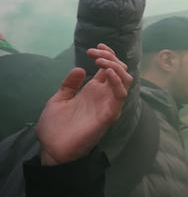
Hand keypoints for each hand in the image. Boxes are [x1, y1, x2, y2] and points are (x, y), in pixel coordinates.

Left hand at [36, 43, 132, 165]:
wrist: (52, 150)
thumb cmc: (55, 127)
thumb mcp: (59, 99)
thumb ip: (70, 84)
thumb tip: (79, 68)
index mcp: (94, 91)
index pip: (109, 69)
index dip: (107, 55)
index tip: (96, 47)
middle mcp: (104, 96)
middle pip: (120, 71)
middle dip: (111, 57)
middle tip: (95, 53)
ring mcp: (108, 104)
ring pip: (126, 80)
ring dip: (116, 66)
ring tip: (101, 61)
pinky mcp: (109, 114)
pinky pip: (120, 95)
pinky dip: (118, 81)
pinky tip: (107, 73)